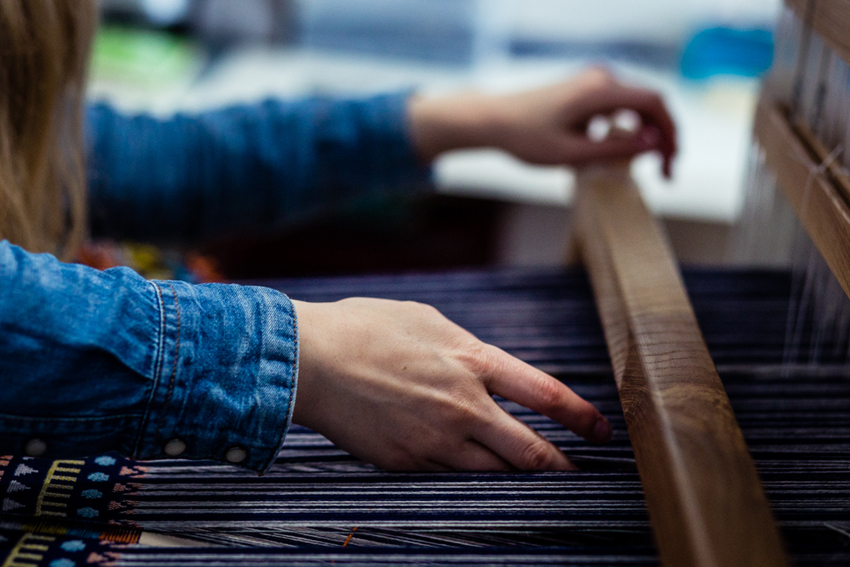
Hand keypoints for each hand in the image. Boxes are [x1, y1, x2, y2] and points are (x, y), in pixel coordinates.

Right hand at [291, 297, 610, 471]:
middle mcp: (463, 406)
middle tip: (578, 475)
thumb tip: (489, 371)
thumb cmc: (366, 329)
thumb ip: (466, 349)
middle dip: (561, 467)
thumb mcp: (429, 322)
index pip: (546, 395)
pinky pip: (450, 477)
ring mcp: (435, 440)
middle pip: (530, 451)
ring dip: (516, 478)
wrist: (310, 361)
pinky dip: (468, 477)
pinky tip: (470, 473)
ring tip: (531, 481)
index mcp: (473, 361)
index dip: (581, 417)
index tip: (601, 431)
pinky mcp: (407, 463)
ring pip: (494, 474)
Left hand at [408, 67, 676, 177]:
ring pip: (634, 108)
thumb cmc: (525, 138)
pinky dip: (626, 130)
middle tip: (666, 174)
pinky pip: (617, 109)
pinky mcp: (584, 91)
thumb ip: (615, 150)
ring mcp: (592, 82)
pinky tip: (619, 155)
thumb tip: (654, 144)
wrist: (492, 120)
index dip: (670, 132)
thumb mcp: (572, 154)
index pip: (654, 103)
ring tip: (648, 169)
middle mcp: (600, 79)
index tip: (672, 162)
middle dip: (661, 138)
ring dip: (644, 136)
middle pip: (648, 105)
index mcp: (600, 91)